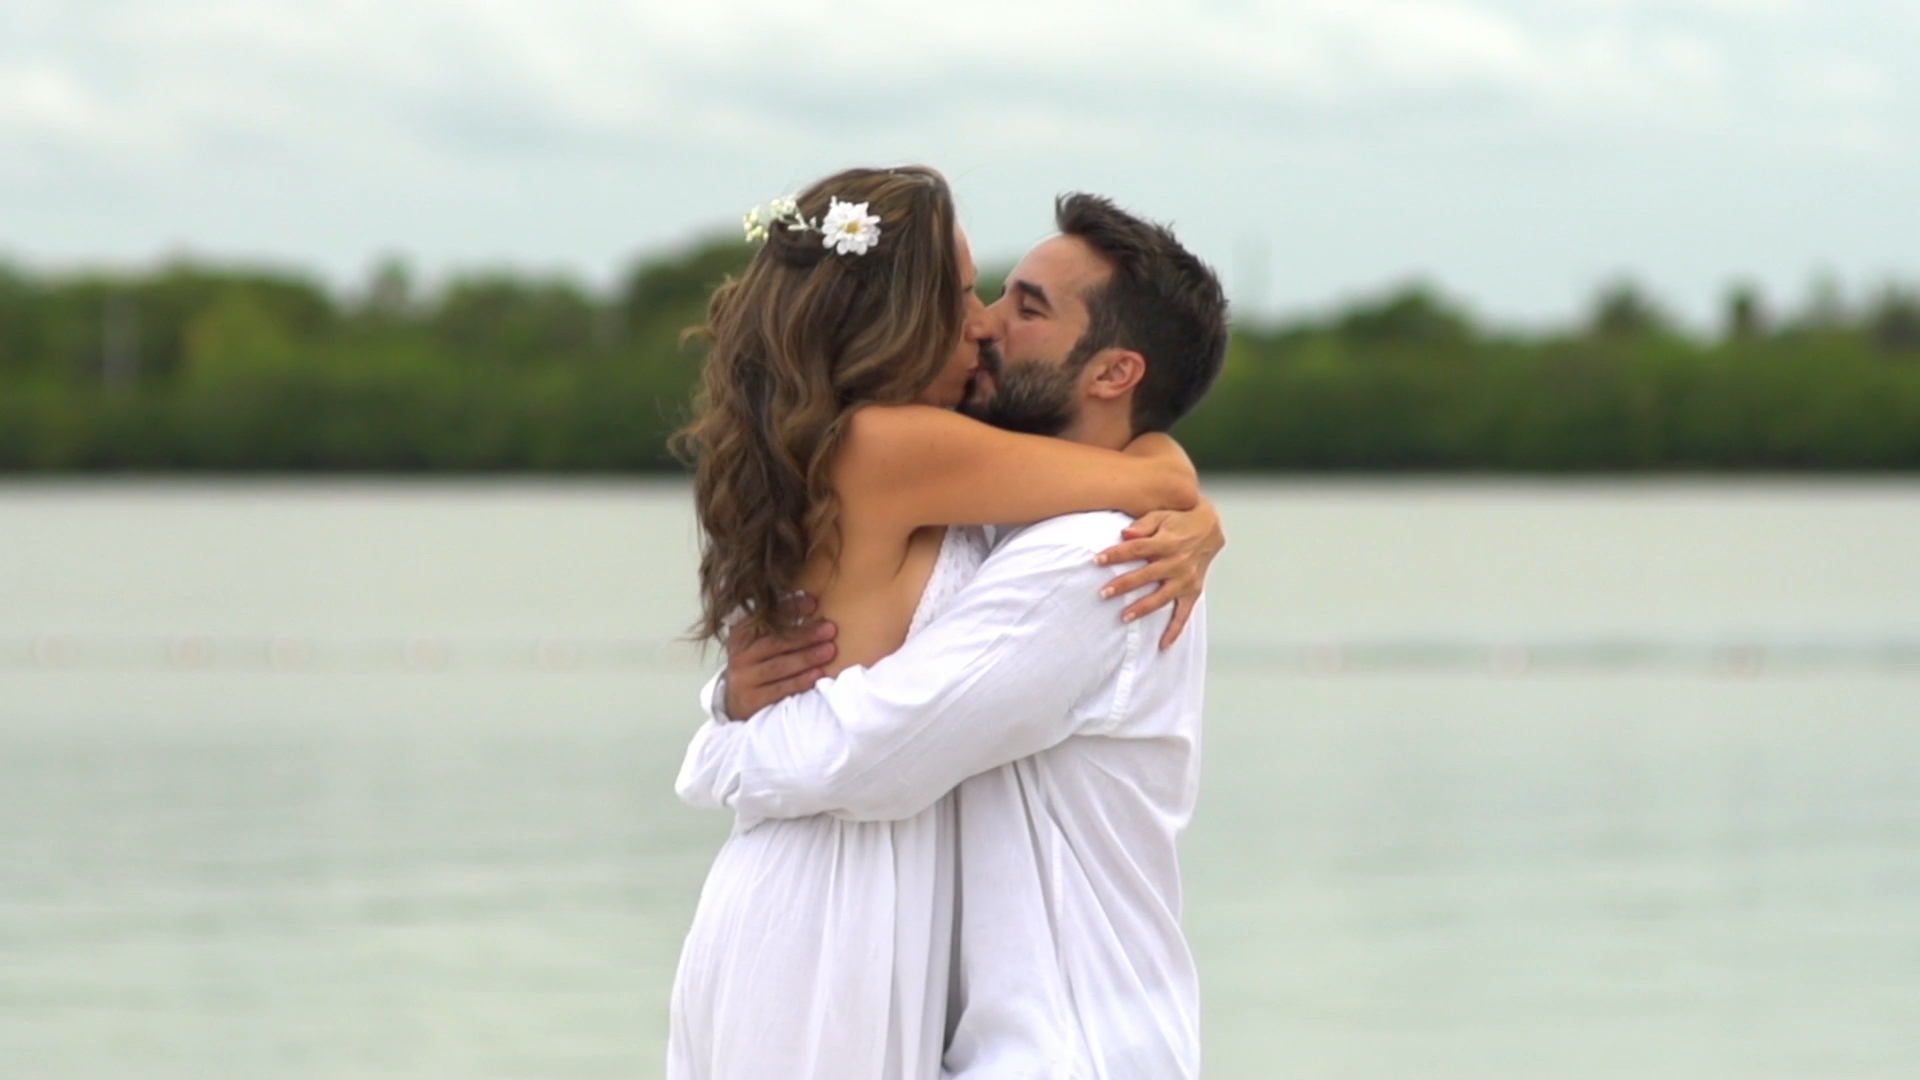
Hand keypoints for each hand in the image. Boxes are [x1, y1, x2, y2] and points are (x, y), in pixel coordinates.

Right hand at [723, 595, 838, 719]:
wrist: (735, 703)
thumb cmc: (756, 666)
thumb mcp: (758, 643)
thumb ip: (777, 627)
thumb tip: (812, 605)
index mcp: (742, 635)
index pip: (767, 618)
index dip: (790, 608)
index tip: (813, 603)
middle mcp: (740, 656)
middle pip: (776, 643)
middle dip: (806, 635)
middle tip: (830, 630)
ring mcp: (744, 679)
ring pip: (779, 666)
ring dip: (807, 658)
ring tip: (829, 650)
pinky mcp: (752, 700)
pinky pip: (780, 689)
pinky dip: (800, 682)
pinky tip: (817, 675)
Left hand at [1094, 494, 1225, 649]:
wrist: (1210, 528)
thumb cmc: (1179, 520)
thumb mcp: (1162, 515)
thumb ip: (1143, 524)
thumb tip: (1124, 534)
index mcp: (1167, 542)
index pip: (1137, 549)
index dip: (1116, 555)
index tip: (1097, 560)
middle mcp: (1177, 562)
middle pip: (1146, 576)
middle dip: (1124, 585)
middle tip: (1103, 593)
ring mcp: (1186, 579)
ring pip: (1162, 597)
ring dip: (1143, 608)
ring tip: (1124, 617)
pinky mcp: (1193, 591)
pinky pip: (1184, 614)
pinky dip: (1175, 630)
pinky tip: (1163, 645)